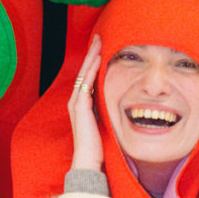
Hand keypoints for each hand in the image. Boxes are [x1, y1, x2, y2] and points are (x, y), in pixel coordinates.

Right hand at [67, 33, 103, 174]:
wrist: (88, 160)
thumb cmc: (98, 145)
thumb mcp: (104, 122)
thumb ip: (107, 110)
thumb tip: (122, 102)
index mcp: (82, 103)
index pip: (88, 76)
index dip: (94, 60)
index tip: (101, 47)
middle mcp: (76, 100)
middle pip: (84, 70)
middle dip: (91, 53)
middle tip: (99, 37)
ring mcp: (76, 103)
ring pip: (84, 74)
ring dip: (91, 57)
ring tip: (98, 42)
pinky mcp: (80, 107)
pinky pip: (86, 83)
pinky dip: (91, 70)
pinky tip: (97, 60)